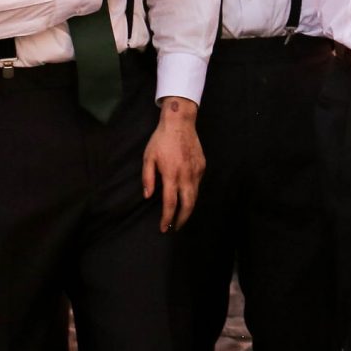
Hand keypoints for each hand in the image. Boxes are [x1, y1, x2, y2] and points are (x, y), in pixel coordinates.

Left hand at [142, 100, 204, 229]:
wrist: (180, 122)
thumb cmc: (161, 139)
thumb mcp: (148, 158)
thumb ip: (148, 178)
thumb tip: (148, 196)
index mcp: (171, 174)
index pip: (171, 203)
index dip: (167, 218)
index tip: (164, 227)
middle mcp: (186, 175)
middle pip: (188, 204)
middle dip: (182, 219)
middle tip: (175, 227)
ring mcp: (196, 171)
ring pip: (195, 196)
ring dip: (188, 208)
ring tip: (181, 216)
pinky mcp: (202, 166)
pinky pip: (198, 184)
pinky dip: (192, 193)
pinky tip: (186, 195)